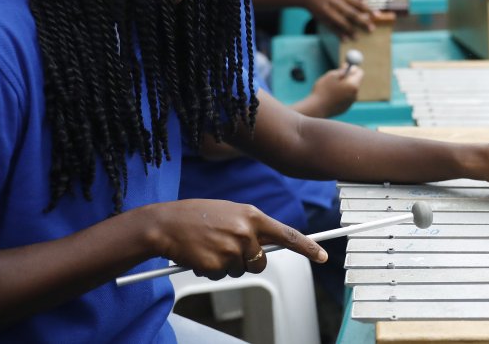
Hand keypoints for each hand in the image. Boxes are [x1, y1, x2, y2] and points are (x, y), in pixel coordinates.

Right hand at [148, 199, 326, 280]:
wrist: (165, 223)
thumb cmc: (196, 216)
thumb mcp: (230, 212)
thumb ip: (250, 226)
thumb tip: (268, 245)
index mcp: (251, 216)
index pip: (288, 234)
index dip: (308, 247)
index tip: (323, 256)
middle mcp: (246, 233)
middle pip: (262, 262)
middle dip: (249, 262)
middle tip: (228, 249)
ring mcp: (231, 250)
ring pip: (240, 271)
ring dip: (227, 265)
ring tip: (209, 247)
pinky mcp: (216, 265)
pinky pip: (220, 276)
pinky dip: (210, 270)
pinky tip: (199, 254)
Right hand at [302, 0, 374, 37]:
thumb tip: (364, 5)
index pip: (357, 2)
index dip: (368, 9)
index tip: (377, 15)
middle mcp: (335, 2)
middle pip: (351, 13)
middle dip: (362, 21)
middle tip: (371, 29)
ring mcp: (327, 10)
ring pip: (341, 22)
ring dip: (351, 30)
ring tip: (358, 37)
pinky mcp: (322, 18)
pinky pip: (332, 27)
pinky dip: (339, 33)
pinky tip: (346, 39)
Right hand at [308, 68, 363, 116]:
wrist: (316, 109)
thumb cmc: (323, 90)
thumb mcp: (331, 75)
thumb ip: (342, 70)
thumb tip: (348, 66)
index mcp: (353, 85)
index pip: (360, 73)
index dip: (353, 68)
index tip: (346, 66)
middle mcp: (355, 95)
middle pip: (355, 82)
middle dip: (347, 78)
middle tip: (337, 75)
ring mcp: (350, 103)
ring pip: (349, 90)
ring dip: (342, 87)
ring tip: (330, 88)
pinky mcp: (345, 108)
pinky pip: (344, 98)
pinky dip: (339, 95)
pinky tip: (329, 97)